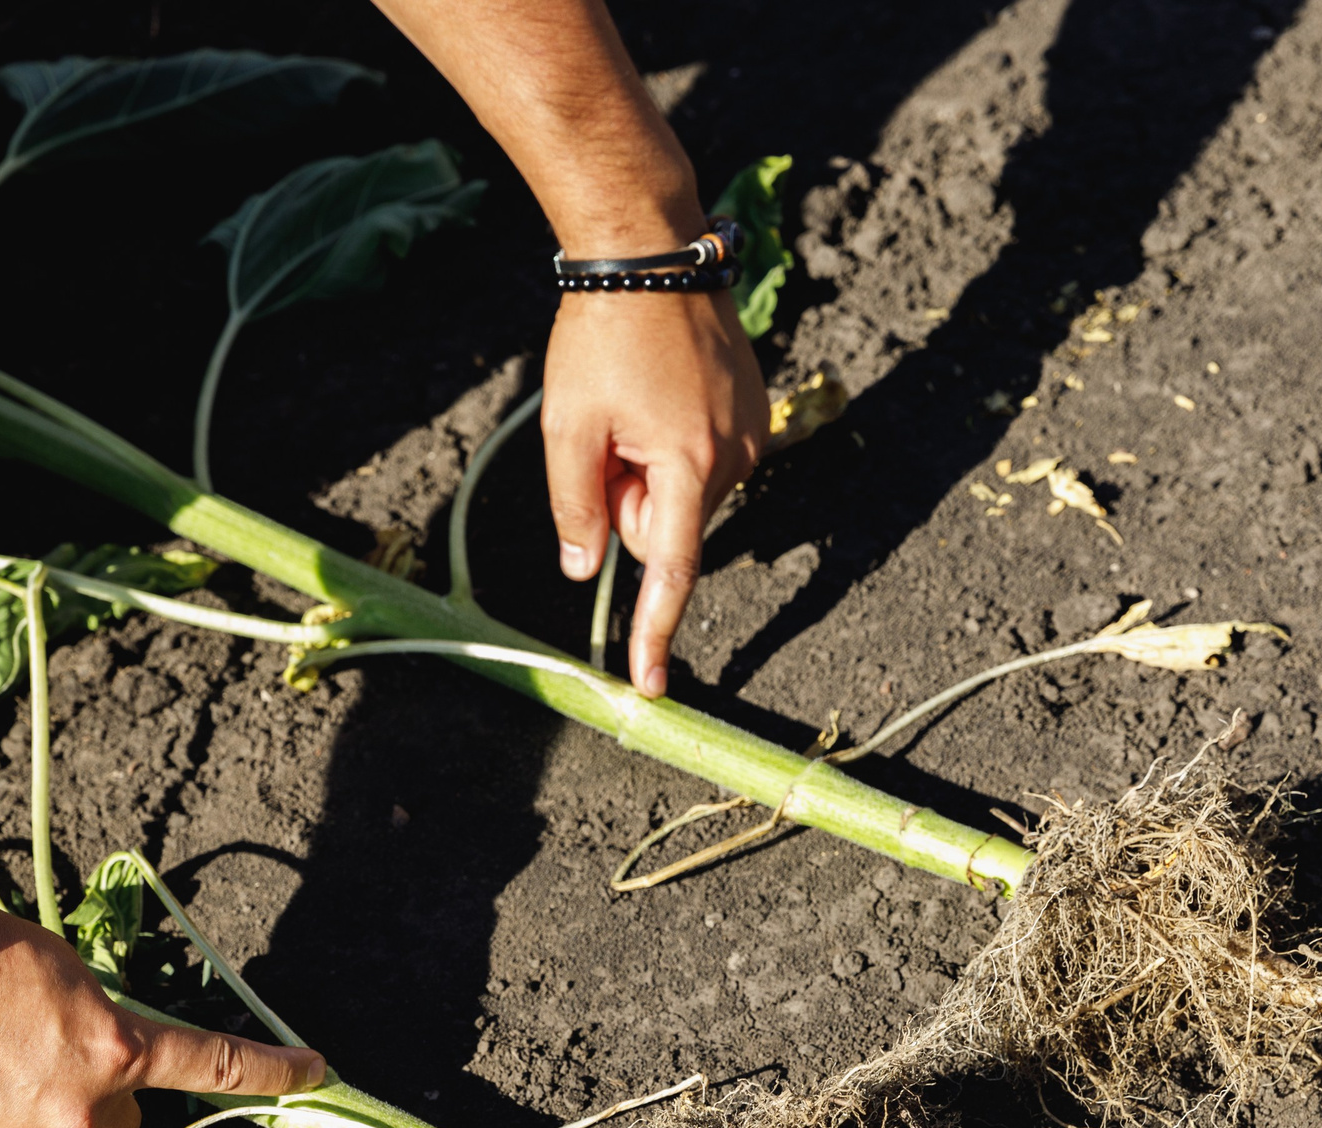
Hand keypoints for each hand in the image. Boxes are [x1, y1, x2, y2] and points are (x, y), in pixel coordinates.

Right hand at [0, 888, 325, 1127]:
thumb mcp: (60, 968)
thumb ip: (99, 1025)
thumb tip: (105, 1058)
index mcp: (113, 1051)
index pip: (211, 1066)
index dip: (270, 1073)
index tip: (316, 1073)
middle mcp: (77, 1111)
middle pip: (115, 1121)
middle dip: (95, 1095)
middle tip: (41, 1050)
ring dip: (25, 1106)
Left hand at [542, 287, 767, 697]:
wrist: (650, 249)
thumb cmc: (601, 333)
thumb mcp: (568, 427)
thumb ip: (575, 507)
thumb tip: (585, 569)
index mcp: (689, 464)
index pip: (670, 571)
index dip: (654, 631)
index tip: (649, 683)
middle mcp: (735, 456)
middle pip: (666, 530)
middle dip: (627, 503)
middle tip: (603, 437)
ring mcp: (751, 432)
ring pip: (682, 496)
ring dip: (646, 470)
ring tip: (630, 403)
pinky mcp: (753, 411)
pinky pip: (701, 461)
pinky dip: (668, 446)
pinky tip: (655, 392)